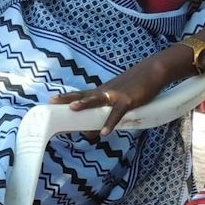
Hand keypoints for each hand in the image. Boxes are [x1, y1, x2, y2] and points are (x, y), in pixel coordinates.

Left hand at [54, 59, 168, 136]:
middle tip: (52, 101)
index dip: (66, 97)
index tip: (51, 100)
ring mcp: (116, 96)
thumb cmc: (136, 85)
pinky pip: (117, 114)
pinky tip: (104, 133)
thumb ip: (107, 113)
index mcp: (102, 91)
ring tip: (72, 109)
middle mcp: (105, 92)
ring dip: (85, 104)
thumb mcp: (119, 97)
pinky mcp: (128, 101)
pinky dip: (110, 123)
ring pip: (97, 100)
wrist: (153, 71)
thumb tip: (95, 132)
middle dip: (67, 98)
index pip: (80, 94)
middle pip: (83, 95)